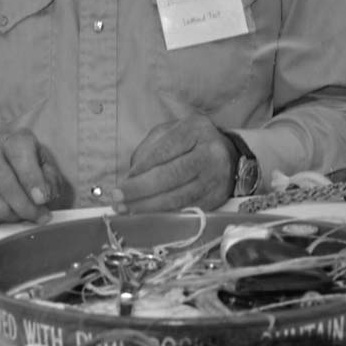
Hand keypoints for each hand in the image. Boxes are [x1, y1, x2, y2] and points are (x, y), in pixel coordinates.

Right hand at [0, 131, 63, 225]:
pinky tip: (2, 216)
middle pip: (3, 181)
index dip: (32, 179)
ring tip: (20, 215)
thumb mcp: (44, 167)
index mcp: (12, 140)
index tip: (42, 199)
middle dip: (23, 205)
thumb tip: (44, 196)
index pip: (20, 155)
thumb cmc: (24, 168)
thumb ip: (50, 179)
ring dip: (9, 216)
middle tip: (37, 216)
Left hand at [113, 115, 233, 213]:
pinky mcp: (216, 199)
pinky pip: (186, 210)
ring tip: (126, 210)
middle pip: (172, 175)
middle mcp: (210, 153)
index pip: (165, 150)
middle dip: (140, 190)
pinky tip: (147, 216)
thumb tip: (132, 176)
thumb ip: (149, 148)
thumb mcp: (170, 132)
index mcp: (196, 129)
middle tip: (117, 199)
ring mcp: (215, 178)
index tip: (122, 182)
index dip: (142, 168)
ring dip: (148, 207)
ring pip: (178, 197)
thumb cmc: (191, 142)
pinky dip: (163, 215)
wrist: (228, 155)